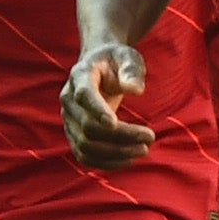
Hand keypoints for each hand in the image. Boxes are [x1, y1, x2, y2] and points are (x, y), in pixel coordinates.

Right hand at [64, 43, 156, 169]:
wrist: (100, 65)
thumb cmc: (117, 60)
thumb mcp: (128, 57)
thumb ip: (131, 70)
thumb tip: (135, 90)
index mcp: (81, 75)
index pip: (84, 95)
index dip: (97, 110)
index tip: (115, 123)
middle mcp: (69, 99)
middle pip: (88, 126)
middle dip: (120, 136)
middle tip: (150, 137)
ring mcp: (69, 119)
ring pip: (85, 145)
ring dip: (115, 154)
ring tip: (143, 150)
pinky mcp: (74, 134)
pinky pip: (84, 155)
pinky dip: (105, 163)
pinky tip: (128, 160)